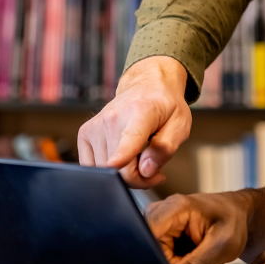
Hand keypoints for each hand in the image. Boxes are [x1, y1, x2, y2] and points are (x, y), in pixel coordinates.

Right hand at [77, 56, 191, 186]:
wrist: (146, 85)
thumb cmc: (164, 105)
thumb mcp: (180, 125)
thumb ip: (165, 148)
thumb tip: (146, 170)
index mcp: (141, 112)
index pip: (130, 137)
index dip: (122, 155)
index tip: (115, 164)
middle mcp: (112, 118)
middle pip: (119, 167)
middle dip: (138, 178)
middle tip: (154, 169)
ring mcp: (95, 126)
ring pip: (105, 171)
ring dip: (124, 174)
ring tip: (140, 160)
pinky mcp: (85, 134)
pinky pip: (92, 167)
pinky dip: (108, 170)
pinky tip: (123, 158)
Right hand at [145, 191, 251, 263]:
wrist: (238, 215)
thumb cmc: (233, 222)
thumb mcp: (223, 246)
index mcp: (176, 207)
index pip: (146, 231)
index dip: (151, 255)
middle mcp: (162, 211)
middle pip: (148, 248)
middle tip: (191, 263)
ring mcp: (160, 222)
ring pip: (153, 256)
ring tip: (194, 256)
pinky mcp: (162, 232)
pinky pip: (159, 257)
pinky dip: (174, 262)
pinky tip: (189, 256)